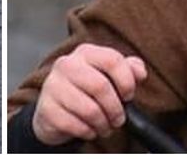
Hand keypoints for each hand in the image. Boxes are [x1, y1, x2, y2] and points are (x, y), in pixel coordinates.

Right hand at [32, 43, 147, 145]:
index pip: (112, 59)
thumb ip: (128, 69)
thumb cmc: (86, 90)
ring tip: (104, 126)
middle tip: (118, 119)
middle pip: (101, 86)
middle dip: (115, 109)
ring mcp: (53, 85)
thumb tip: (139, 72)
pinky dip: (88, 132)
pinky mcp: (47, 108)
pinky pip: (75, 125)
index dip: (126, 81)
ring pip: (89, 109)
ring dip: (103, 124)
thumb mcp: (108, 75)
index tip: (128, 95)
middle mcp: (67, 64)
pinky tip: (89, 129)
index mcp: (85, 53)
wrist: (54, 108)